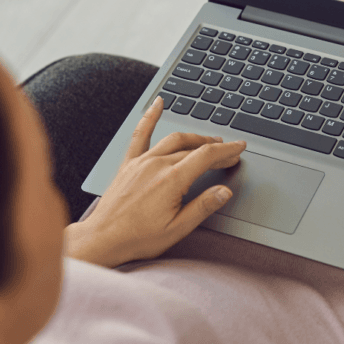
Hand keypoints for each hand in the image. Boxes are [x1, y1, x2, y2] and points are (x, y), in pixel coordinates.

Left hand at [65, 97, 243, 266]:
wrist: (103, 238)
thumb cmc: (137, 237)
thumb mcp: (177, 228)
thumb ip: (202, 207)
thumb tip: (224, 192)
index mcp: (171, 180)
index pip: (206, 156)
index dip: (227, 150)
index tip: (239, 148)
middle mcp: (156, 165)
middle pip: (194, 148)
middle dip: (215, 148)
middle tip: (229, 152)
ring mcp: (141, 161)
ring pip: (174, 139)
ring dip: (194, 137)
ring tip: (208, 140)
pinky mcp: (129, 163)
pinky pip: (140, 134)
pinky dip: (150, 117)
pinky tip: (158, 104)